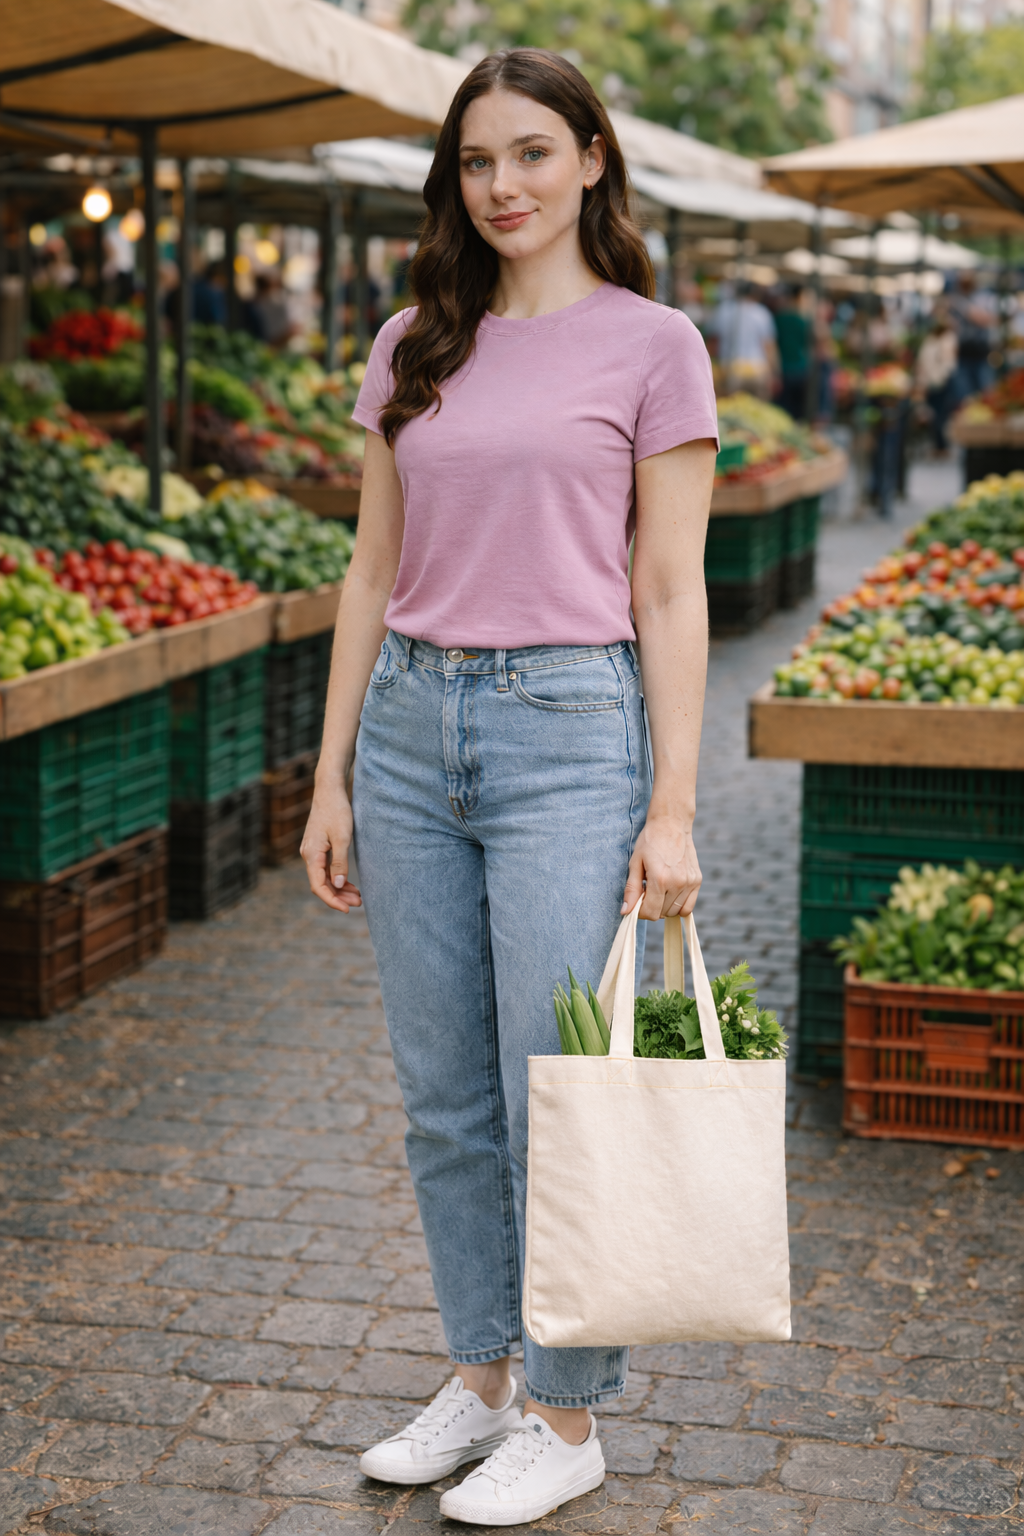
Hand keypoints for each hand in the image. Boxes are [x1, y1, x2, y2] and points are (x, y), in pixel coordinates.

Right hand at [301, 777, 361, 913]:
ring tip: (357, 896)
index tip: (347, 909)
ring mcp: (312, 851)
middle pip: (321, 884)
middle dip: (339, 896)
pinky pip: (326, 868)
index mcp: (311, 854)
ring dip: (339, 888)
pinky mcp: (318, 847)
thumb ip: (340, 862)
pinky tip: (349, 883)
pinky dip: (337, 877)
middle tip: (358, 903)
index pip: (319, 886)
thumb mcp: (342, 837)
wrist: (329, 790)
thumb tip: (339, 884)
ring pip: (324, 877)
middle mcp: (308, 855)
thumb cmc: (337, 810)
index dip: (332, 900)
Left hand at [622, 813, 700, 920]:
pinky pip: (688, 907)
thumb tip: (626, 912)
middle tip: (648, 889)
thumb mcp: (635, 863)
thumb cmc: (649, 842)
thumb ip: (631, 890)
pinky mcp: (697, 881)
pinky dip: (678, 905)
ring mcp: (689, 882)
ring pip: (675, 912)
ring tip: (660, 887)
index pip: (651, 913)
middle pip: (662, 913)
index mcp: (660, 878)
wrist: (671, 824)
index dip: (641, 911)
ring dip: (665, 905)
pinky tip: (671, 892)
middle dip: (652, 906)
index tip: (638, 900)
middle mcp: (677, 883)